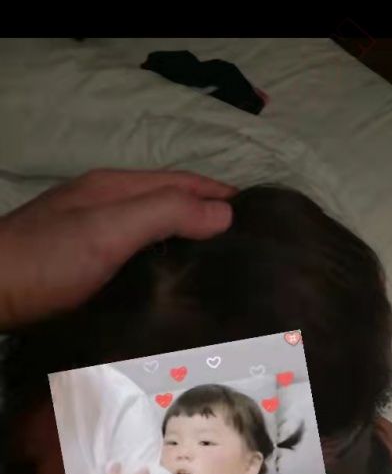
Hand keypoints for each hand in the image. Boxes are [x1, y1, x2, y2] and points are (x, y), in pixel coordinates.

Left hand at [0, 167, 234, 328]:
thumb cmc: (47, 259)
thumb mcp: (109, 229)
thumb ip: (165, 213)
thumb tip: (226, 213)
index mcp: (115, 188)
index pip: (183, 181)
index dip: (222, 193)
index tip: (263, 217)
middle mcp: (107, 208)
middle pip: (171, 206)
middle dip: (212, 220)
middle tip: (251, 251)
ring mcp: (94, 239)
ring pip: (155, 236)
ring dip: (190, 247)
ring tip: (224, 273)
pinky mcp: (87, 271)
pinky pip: (139, 262)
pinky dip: (166, 269)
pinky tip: (177, 292)